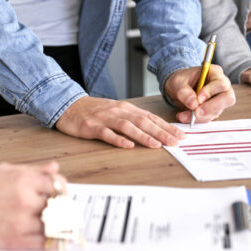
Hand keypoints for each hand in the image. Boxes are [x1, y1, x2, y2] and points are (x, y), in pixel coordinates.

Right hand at [0, 161, 63, 249]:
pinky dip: (51, 242)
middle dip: (58, 207)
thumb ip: (32, 170)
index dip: (61, 189)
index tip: (60, 194)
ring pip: (54, 224)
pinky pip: (45, 243)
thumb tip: (54, 168)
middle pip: (58, 204)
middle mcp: (25, 199)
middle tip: (55, 209)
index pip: (57, 184)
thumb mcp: (3, 171)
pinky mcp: (17, 241)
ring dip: (54, 224)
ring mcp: (22, 221)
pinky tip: (47, 237)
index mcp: (22, 179)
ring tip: (47, 222)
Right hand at [55, 96, 184, 148]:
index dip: (166, 127)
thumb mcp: (117, 111)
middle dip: (161, 132)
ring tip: (156, 145)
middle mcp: (118, 111)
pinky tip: (127, 145)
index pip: (151, 118)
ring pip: (127, 126)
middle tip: (175, 142)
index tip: (180, 136)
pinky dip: (118, 139)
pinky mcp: (92, 126)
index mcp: (126, 108)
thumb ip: (134, 119)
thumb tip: (156, 130)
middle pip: (143, 121)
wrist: (69, 106)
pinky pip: (107, 133)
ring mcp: (105, 119)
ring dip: (143, 136)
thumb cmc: (95, 111)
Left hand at [166, 65, 235, 124]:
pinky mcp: (214, 110)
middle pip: (227, 99)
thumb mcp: (177, 82)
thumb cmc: (180, 80)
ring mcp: (219, 100)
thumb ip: (184, 91)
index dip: (211, 92)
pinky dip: (197, 120)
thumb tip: (193, 104)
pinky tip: (184, 117)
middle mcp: (221, 87)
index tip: (198, 99)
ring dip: (200, 116)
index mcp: (215, 73)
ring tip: (182, 116)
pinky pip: (209, 117)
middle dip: (211, 108)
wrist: (177, 88)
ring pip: (217, 111)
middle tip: (196, 113)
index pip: (221, 84)